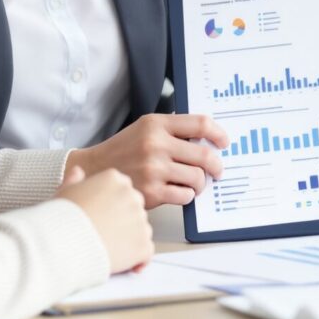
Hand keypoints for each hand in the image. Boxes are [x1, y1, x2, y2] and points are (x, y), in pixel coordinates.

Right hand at [55, 165, 152, 273]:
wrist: (62, 244)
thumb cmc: (61, 219)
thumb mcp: (63, 192)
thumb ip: (74, 180)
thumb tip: (78, 172)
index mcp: (114, 179)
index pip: (122, 188)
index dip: (111, 204)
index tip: (100, 214)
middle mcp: (132, 195)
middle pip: (134, 207)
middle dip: (123, 219)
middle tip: (105, 232)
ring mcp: (140, 220)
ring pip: (141, 229)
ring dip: (130, 238)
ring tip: (108, 248)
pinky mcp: (143, 245)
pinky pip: (146, 251)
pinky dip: (137, 258)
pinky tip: (124, 263)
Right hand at [65, 113, 229, 207]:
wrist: (94, 171)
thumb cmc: (122, 151)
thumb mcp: (144, 128)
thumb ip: (173, 130)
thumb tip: (207, 139)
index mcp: (156, 124)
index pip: (200, 123)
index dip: (218, 133)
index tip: (224, 142)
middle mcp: (156, 144)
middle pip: (204, 155)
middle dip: (216, 165)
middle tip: (217, 170)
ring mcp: (154, 169)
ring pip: (197, 177)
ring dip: (201, 183)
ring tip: (194, 182)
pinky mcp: (152, 192)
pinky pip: (185, 195)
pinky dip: (187, 195)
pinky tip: (179, 191)